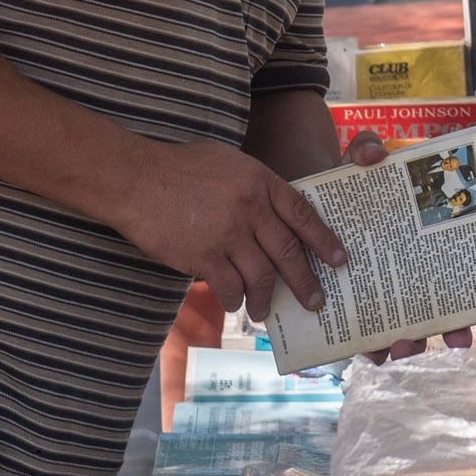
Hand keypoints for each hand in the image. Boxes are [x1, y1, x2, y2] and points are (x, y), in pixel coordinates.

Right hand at [109, 131, 376, 321]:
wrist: (136, 180)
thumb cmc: (181, 168)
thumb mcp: (230, 164)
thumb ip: (256, 188)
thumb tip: (277, 218)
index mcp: (260, 181)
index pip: (302, 214)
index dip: (324, 240)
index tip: (339, 260)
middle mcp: (250, 208)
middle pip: (287, 252)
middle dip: (305, 282)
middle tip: (315, 302)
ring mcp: (227, 234)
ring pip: (260, 276)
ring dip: (266, 299)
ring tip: (265, 312)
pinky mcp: (203, 257)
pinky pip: (229, 287)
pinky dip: (234, 299)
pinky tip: (234, 304)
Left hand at [326, 132, 467, 364]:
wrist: (310, 199)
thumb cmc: (348, 186)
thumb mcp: (357, 163)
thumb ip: (365, 149)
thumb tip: (374, 155)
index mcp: (418, 251)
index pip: (449, 291)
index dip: (461, 321)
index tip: (463, 336)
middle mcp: (402, 280)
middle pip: (426, 322)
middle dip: (427, 339)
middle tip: (421, 341)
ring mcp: (374, 296)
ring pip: (392, 335)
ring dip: (396, 347)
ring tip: (391, 348)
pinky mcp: (345, 303)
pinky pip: (356, 333)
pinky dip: (360, 343)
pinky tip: (359, 346)